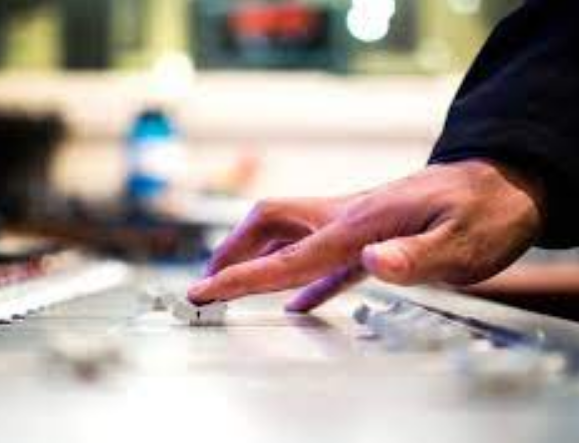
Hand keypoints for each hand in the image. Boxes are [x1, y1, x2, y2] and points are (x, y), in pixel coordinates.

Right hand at [188, 160, 544, 311]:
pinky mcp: (370, 234)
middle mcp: (346, 218)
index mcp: (359, 223)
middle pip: (270, 225)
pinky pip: (323, 257)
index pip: (287, 256)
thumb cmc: (486, 213)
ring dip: (257, 257)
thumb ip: (416, 255)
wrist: (503, 182)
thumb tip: (371, 261)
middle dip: (233, 252)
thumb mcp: (463, 241)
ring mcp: (355, 223)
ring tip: (235, 282)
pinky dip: (301, 278)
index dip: (241, 276)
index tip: (204, 292)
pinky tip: (299, 301)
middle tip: (208, 281)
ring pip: (289, 234)